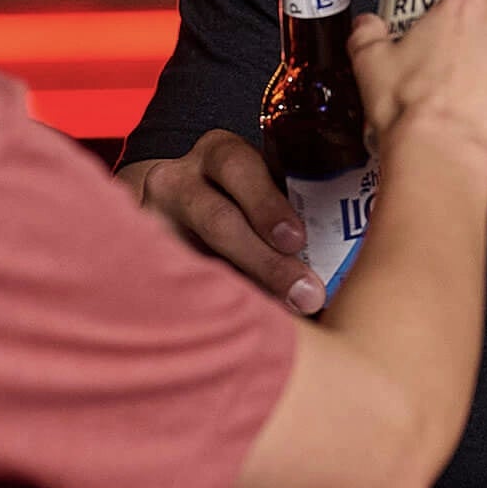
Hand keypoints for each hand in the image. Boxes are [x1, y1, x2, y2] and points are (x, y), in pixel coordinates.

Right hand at [130, 128, 328, 315]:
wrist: (168, 208)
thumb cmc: (240, 201)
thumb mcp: (259, 187)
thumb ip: (293, 211)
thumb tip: (350, 264)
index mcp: (219, 154)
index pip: (238, 166)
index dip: (267, 205)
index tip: (297, 240)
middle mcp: (177, 181)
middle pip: (217, 220)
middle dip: (265, 261)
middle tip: (307, 294)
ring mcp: (150, 222)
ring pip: (192, 257)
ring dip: (240, 291)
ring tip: (274, 322)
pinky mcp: (136, 259)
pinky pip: (171, 287)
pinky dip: (205, 309)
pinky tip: (233, 333)